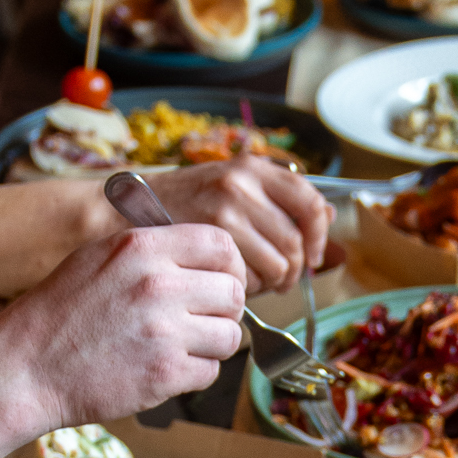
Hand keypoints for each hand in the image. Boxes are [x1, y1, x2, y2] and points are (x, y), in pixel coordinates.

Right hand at [0, 222, 244, 432]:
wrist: (25, 368)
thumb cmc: (60, 314)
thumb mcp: (99, 257)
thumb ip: (150, 251)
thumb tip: (202, 256)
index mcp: (142, 247)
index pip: (221, 244)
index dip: (229, 267)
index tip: (220, 283)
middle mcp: (157, 284)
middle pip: (233, 293)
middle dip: (223, 311)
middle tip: (201, 322)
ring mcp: (164, 331)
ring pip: (230, 336)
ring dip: (213, 346)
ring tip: (181, 348)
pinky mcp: (165, 374)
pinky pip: (210, 372)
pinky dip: (194, 375)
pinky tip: (164, 370)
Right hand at [161, 157, 330, 290]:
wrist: (128, 210)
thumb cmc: (185, 205)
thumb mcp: (234, 187)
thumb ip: (279, 199)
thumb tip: (328, 216)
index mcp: (253, 168)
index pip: (309, 202)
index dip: (319, 235)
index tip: (313, 255)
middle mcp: (241, 184)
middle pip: (295, 241)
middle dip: (294, 270)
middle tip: (283, 280)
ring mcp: (225, 210)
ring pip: (278, 264)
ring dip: (274, 282)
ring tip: (259, 284)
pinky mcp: (210, 239)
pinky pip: (250, 277)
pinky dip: (250, 289)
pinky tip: (235, 282)